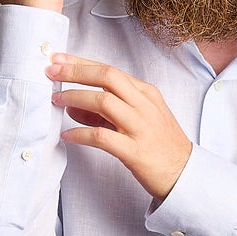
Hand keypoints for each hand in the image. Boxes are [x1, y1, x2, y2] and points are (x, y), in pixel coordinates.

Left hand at [48, 54, 193, 201]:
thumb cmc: (160, 146)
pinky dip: (80, 134)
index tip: (59, 60)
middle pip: (106, 77)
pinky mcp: (135, 151)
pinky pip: (101, 137)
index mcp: (146, 94)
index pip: (110, 70)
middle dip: (75, 72)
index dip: (81, 63)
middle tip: (51, 72)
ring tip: (56, 100)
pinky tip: (67, 135)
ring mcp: (141, 127)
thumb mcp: (137, 120)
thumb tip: (73, 105)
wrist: (185, 174)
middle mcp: (144, 106)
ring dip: (74, 98)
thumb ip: (105, 112)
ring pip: (103, 101)